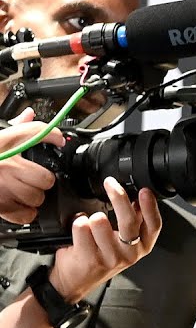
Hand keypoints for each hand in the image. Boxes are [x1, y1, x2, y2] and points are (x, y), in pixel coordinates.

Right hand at [0, 107, 62, 223]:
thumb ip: (14, 127)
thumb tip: (29, 114)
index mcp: (2, 144)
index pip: (35, 132)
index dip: (53, 135)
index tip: (58, 140)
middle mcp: (4, 165)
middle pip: (45, 178)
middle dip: (43, 179)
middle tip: (34, 177)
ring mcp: (2, 187)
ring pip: (37, 197)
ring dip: (34, 196)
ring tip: (23, 190)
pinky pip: (26, 214)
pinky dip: (26, 212)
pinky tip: (19, 203)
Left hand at [48, 176, 161, 302]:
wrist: (76, 280)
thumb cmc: (100, 257)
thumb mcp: (124, 240)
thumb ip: (134, 221)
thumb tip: (138, 198)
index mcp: (142, 246)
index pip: (154, 225)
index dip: (150, 207)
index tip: (144, 191)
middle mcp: (130, 253)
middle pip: (129, 221)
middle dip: (119, 197)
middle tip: (111, 184)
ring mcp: (111, 258)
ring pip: (101, 223)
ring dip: (92, 216)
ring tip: (89, 218)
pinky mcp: (90, 259)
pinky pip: (82, 229)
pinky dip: (77, 222)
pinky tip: (78, 225)